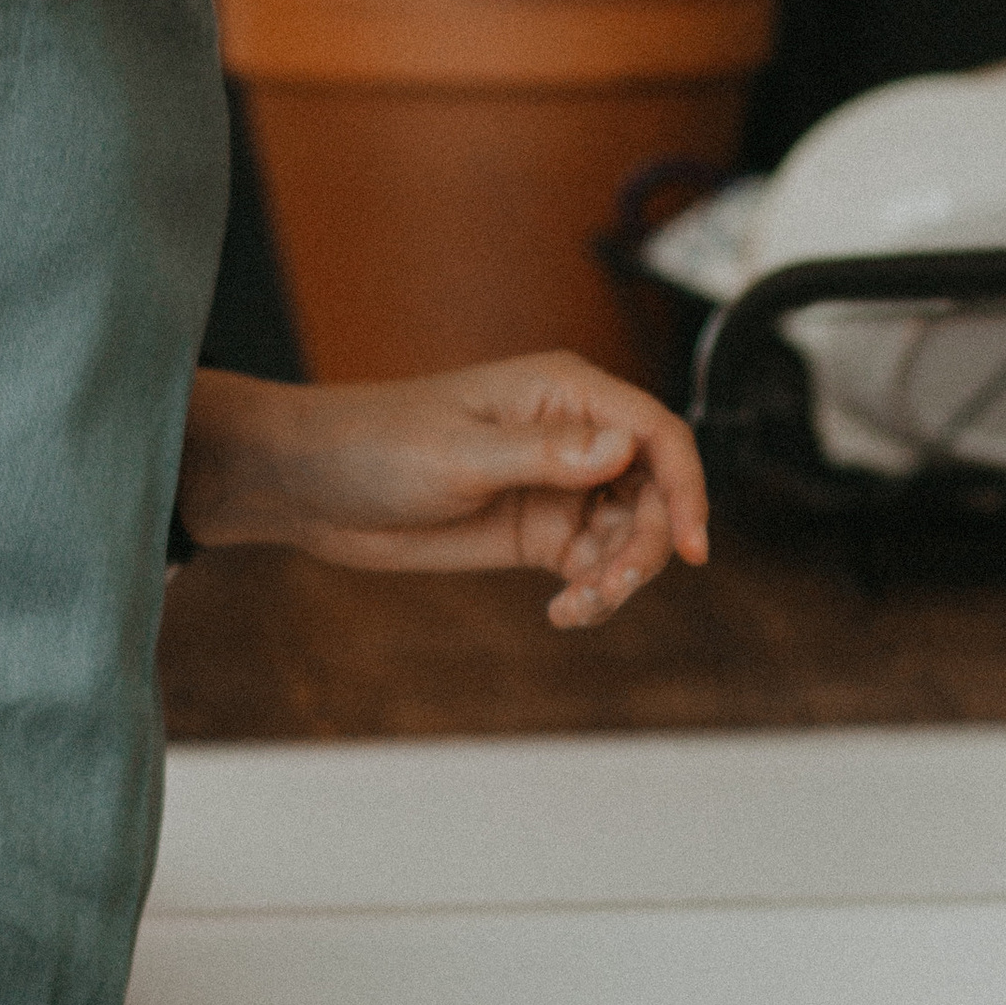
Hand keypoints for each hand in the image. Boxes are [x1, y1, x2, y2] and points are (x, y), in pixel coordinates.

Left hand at [174, 357, 710, 627]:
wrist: (314, 488)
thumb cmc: (374, 444)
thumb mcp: (458, 453)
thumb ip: (543, 454)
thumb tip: (622, 446)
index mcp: (564, 392)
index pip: (656, 433)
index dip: (687, 486)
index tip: (691, 546)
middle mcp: (572, 436)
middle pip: (656, 491)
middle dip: (648, 545)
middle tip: (606, 587)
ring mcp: (558, 487)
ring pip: (631, 535)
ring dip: (622, 577)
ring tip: (578, 605)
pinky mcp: (538, 532)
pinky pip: (594, 565)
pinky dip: (593, 594)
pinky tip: (564, 613)